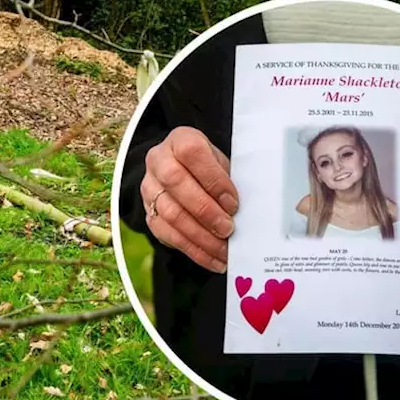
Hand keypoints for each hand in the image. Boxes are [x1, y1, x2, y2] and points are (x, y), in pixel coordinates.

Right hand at [140, 126, 238, 272]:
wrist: (181, 170)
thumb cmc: (209, 167)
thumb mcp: (221, 162)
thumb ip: (231, 179)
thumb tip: (251, 210)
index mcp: (180, 140)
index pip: (192, 153)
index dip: (213, 179)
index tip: (233, 202)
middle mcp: (158, 160)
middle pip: (176, 183)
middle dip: (205, 211)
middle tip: (228, 229)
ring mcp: (149, 187)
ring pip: (170, 213)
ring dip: (200, 236)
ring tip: (224, 250)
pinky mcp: (148, 213)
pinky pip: (166, 234)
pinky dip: (193, 250)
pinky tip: (213, 259)